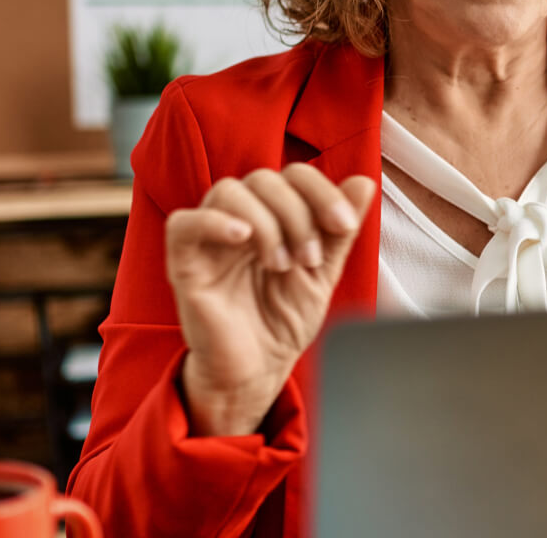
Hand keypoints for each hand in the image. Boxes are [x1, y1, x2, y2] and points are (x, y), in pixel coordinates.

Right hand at [164, 164, 375, 436]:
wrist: (259, 370)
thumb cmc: (284, 321)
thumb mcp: (323, 273)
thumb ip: (339, 230)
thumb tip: (364, 183)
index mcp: (273, 216)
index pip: (293, 175)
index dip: (322, 191)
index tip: (343, 225)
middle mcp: (240, 219)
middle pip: (263, 179)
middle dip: (297, 213)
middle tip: (310, 258)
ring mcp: (210, 240)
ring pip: (228, 192)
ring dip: (266, 222)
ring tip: (281, 265)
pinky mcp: (185, 264)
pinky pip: (183, 224)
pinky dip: (213, 221)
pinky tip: (242, 237)